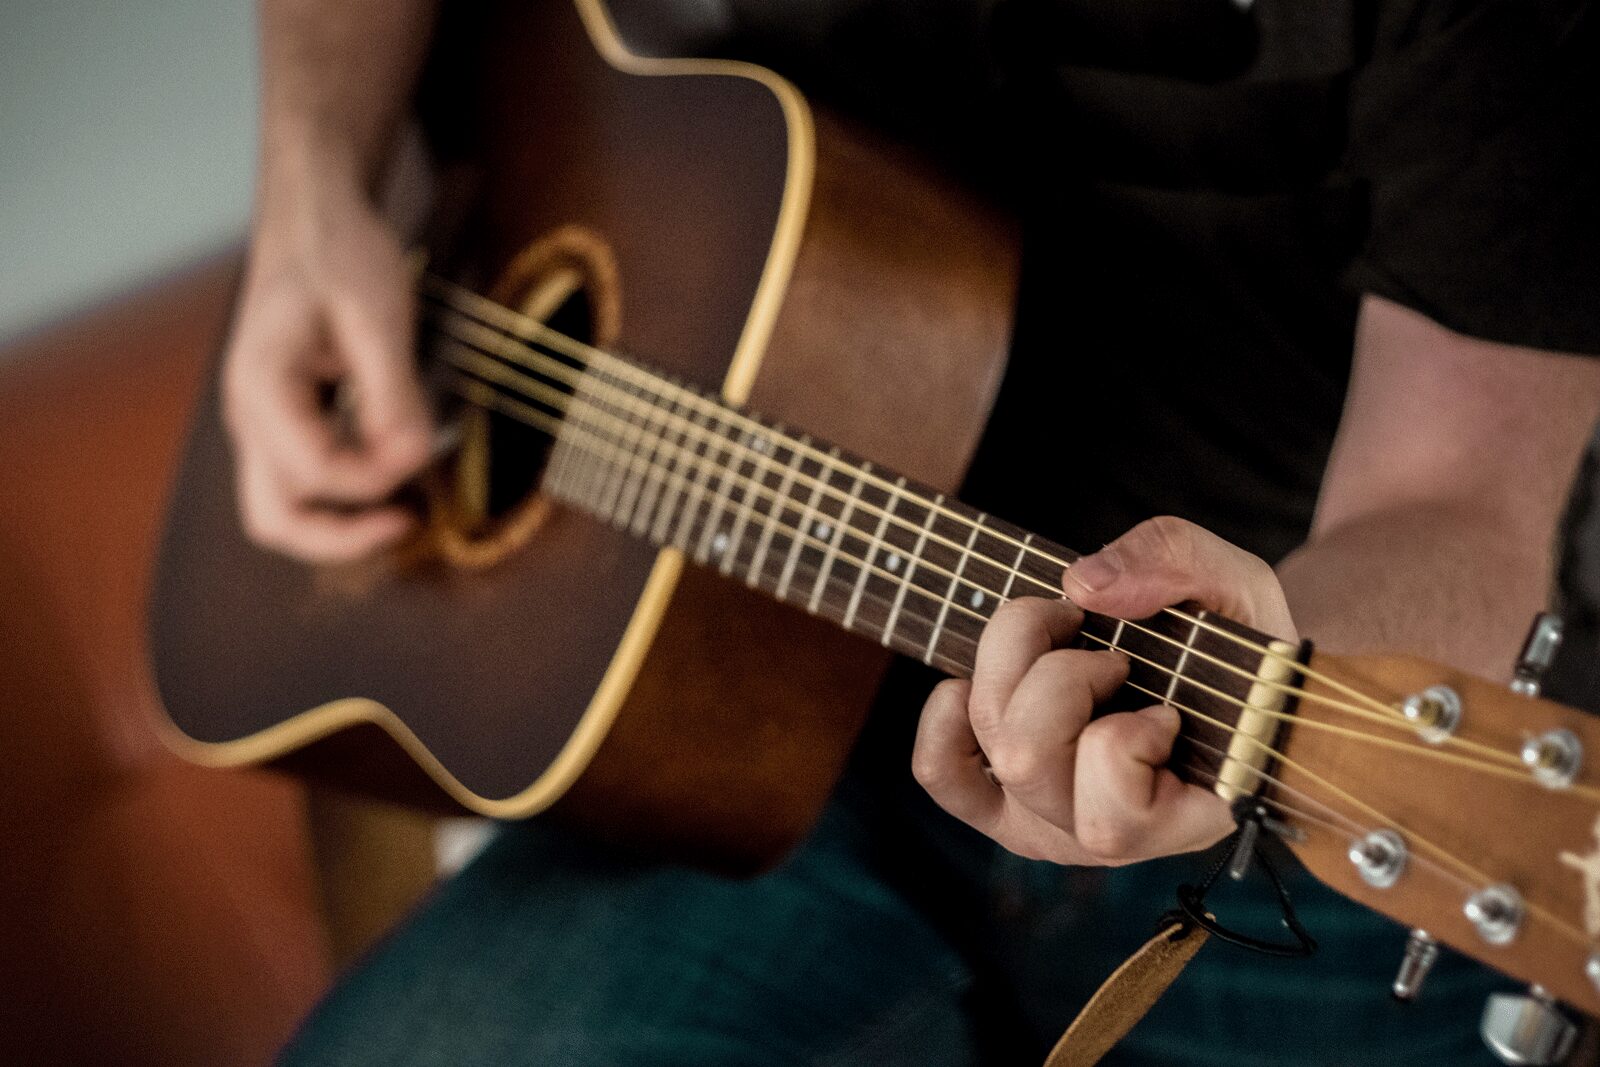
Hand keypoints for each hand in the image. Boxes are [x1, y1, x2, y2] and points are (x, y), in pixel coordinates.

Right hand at [222, 172, 433, 562]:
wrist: (313, 215)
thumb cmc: (338, 252)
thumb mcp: (377, 315)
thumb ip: (393, 392)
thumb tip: (413, 458)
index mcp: (261, 388)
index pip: (317, 474)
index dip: (378, 477)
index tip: (424, 448)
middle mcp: (249, 416)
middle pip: (275, 520)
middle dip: (343, 537)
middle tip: (408, 522)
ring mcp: (262, 423)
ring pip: (284, 509)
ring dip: (342, 522)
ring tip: (404, 507)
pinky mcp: (285, 421)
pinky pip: (303, 481)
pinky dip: (344, 494)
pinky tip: (391, 471)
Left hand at [911, 516, 1297, 865]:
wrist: (1218, 671)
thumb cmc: (1236, 641)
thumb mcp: (1235, 585)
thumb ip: (1178, 564)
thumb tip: (1083, 585)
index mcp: (1181, 820)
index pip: (1113, 818)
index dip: (1127, 738)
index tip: (1166, 704)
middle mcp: (1104, 838)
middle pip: (1026, 760)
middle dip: (1062, 673)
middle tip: (1111, 653)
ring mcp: (1045, 821)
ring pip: (991, 748)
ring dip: (1013, 668)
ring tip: (1064, 643)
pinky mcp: (999, 800)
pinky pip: (940, 770)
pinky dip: (946, 715)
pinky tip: (982, 679)